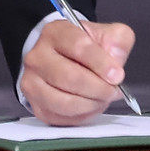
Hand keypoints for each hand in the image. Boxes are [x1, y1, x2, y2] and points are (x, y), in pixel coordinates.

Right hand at [20, 18, 135, 125]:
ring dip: (91, 104)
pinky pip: (62, 118)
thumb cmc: (83, 48)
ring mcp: (33, 83)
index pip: (78, 46)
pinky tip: (91, 105)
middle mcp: (38, 57)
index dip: (100, 63)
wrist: (63, 59)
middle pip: (69, 77)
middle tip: (113, 90)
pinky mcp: (37, 106)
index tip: (117, 74)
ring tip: (104, 98)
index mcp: (54, 33)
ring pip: (64, 102)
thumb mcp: (105, 34)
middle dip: (98, 88)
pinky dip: (82, 115)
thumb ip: (117, 40)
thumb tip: (116, 57)